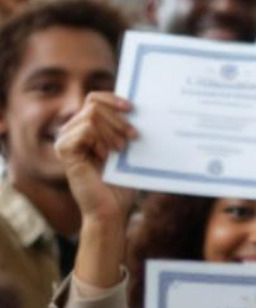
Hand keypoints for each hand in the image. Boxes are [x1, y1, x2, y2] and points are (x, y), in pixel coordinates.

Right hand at [56, 93, 137, 228]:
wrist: (112, 209)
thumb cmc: (122, 182)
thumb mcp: (128, 150)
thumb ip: (126, 128)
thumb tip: (138, 107)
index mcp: (88, 128)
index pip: (95, 99)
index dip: (112, 99)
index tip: (132, 108)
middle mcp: (73, 131)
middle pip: (95, 105)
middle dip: (119, 119)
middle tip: (133, 137)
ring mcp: (66, 140)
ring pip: (91, 115)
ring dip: (113, 132)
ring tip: (121, 150)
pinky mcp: (64, 150)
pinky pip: (86, 130)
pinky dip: (100, 140)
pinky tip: (104, 157)